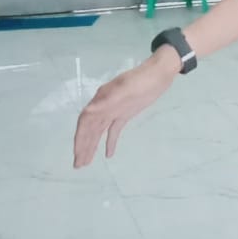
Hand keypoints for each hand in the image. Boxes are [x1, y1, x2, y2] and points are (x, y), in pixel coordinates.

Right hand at [73, 47, 179, 167]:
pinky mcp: (125, 113)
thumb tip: (89, 111)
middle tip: (78, 165)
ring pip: (99, 131)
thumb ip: (108, 100)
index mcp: (101, 100)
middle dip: (83, 146)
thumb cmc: (143, 79)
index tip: (77, 153)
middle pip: (89, 129)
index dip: (80, 137)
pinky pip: (114, 130)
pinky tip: (108, 154)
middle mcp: (104, 105)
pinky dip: (110, 141)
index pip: (85, 122)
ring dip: (92, 146)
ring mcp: (114, 110)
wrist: (160, 73)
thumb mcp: (126, 88)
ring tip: (85, 163)